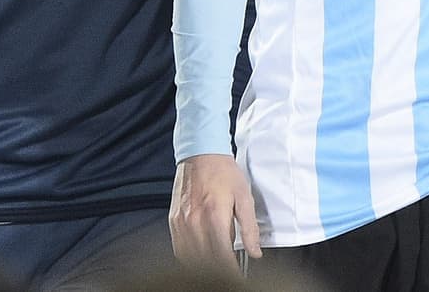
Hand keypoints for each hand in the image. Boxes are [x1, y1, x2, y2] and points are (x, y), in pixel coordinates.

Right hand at [168, 153, 261, 271]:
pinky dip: (188, 258)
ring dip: (203, 266)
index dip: (231, 272)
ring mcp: (181, 222)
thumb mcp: (244, 196)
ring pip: (189, 257)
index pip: (222, 257)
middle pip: (205, 261)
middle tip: (228, 272)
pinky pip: (178, 248)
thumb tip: (255, 251)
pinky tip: (199, 257)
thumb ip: (249, 227)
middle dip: (218, 271)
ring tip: (216, 267)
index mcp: (214, 217)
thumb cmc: (222, 171)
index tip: (237, 276)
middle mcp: (195, 222)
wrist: (200, 151)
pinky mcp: (174, 219)